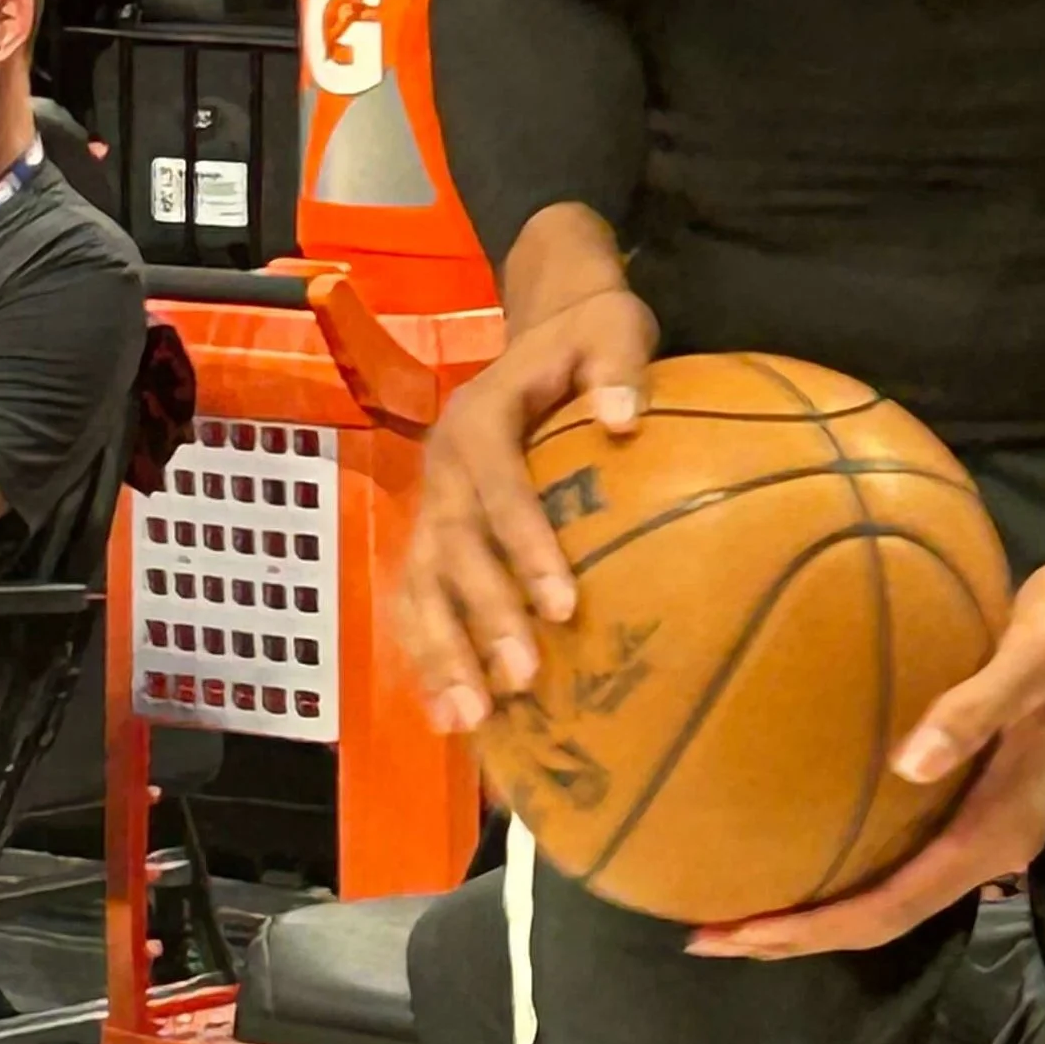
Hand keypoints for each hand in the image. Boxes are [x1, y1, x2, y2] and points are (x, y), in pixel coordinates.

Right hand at [396, 277, 655, 732]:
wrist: (546, 325)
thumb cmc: (587, 333)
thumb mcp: (612, 325)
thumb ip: (618, 364)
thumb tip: (626, 418)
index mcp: (480, 417)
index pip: (498, 486)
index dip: (524, 544)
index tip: (562, 606)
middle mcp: (444, 466)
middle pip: (452, 546)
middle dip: (481, 614)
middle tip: (521, 676)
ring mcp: (433, 503)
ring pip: (422, 582)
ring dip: (440, 651)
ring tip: (469, 719)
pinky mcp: (436, 533)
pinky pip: (419, 597)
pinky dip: (427, 655)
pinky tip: (450, 717)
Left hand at [686, 550, 1044, 961]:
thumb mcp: (1030, 661)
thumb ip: (974, 711)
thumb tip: (908, 765)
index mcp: (1000, 831)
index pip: (894, 906)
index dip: (817, 928)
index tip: (741, 935)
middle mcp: (988, 841)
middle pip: (882, 913)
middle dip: (800, 930)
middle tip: (710, 932)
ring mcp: (979, 818)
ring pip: (888, 885)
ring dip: (817, 901)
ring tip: (736, 897)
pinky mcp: (969, 787)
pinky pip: (897, 842)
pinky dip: (842, 852)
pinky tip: (794, 824)